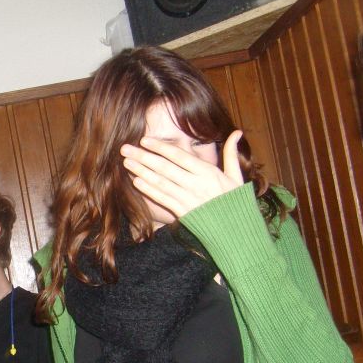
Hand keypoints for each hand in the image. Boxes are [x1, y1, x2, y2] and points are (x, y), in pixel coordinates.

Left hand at [120, 130, 243, 217]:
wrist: (235, 230)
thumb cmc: (235, 201)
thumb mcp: (236, 176)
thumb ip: (231, 154)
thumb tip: (237, 132)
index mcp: (208, 173)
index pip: (179, 156)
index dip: (161, 148)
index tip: (144, 140)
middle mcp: (195, 184)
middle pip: (165, 168)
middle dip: (143, 157)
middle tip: (125, 148)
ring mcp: (187, 199)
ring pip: (160, 182)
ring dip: (141, 172)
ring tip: (126, 162)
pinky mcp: (182, 212)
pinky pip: (162, 199)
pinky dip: (149, 190)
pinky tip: (136, 182)